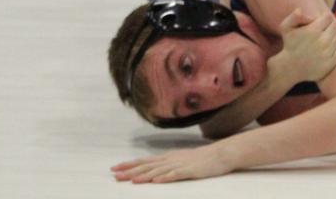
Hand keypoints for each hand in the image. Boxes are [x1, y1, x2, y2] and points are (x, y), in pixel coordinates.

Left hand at [111, 145, 229, 183]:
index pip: (144, 161)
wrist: (221, 154)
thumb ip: (167, 164)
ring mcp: (180, 165)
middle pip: (148, 165)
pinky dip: (166, 178)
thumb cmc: (201, 158)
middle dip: (131, 171)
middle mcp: (171, 160)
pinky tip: (157, 182)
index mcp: (167, 157)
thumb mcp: (181, 159)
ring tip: (132, 181)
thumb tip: (152, 171)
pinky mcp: (190, 171)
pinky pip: (176, 175)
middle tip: (116, 176)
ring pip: (159, 171)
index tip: (114, 168)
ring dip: (144, 176)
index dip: (129, 164)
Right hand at [278, 9, 335, 82]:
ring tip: (332, 37)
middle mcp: (321, 41)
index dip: (325, 18)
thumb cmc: (289, 45)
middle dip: (333, 25)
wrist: (290, 68)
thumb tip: (301, 9)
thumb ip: (294, 16)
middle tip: (328, 29)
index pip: (328, 17)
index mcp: (312, 30)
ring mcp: (327, 52)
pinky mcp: (331, 62)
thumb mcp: (285, 28)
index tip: (322, 23)